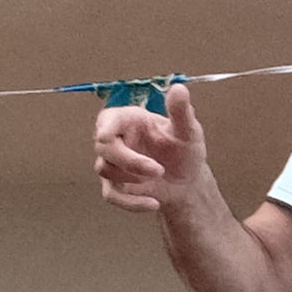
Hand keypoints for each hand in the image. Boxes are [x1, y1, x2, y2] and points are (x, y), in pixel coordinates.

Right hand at [89, 88, 214, 216]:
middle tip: (158, 170)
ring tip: (160, 176)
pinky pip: (111, 196)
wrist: (188, 181)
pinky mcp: (115, 186)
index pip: (107, 120)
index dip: (105, 128)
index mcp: (129, 120)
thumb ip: (181, 111)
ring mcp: (113, 163)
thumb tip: (179, 88)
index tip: (108, 137)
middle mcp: (116, 139)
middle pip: (103, 147)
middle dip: (129, 161)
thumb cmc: (184, 150)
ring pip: (104, 169)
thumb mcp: (188, 131)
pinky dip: (131, 203)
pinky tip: (154, 203)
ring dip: (132, 178)